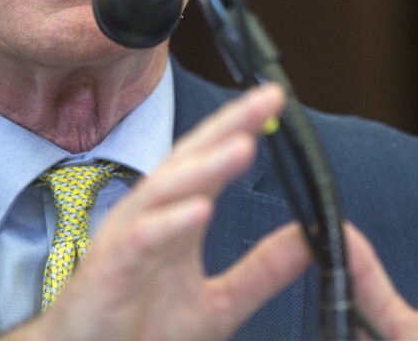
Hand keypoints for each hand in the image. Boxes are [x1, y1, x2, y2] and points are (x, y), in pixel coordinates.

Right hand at [4, 84, 312, 340]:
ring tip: (242, 144)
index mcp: (175, 219)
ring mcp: (126, 241)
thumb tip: (311, 239)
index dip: (240, 127)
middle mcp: (149, 219)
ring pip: (164, 191)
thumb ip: (262, 271)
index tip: (275, 100)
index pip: (210, 161)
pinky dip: (168, 223)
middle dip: (226, 127)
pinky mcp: (106, 272)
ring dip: (203, 167)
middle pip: (188, 160)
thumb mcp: (219, 304)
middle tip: (265, 100)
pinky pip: (139, 241)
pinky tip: (199, 209)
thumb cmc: (139, 331)